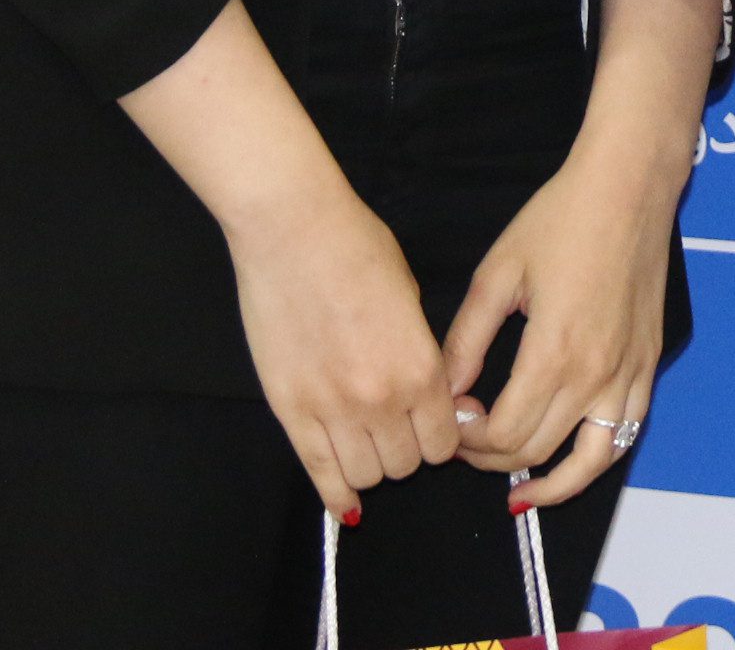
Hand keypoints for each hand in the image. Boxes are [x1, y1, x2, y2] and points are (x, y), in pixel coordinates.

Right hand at [229, 185, 463, 520]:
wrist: (294, 231)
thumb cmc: (359, 250)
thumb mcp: (412, 299)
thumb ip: (421, 355)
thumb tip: (427, 396)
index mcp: (421, 368)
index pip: (444, 442)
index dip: (439, 436)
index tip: (429, 425)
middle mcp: (382, 399)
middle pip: (406, 465)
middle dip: (406, 450)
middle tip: (395, 428)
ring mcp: (332, 409)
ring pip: (366, 475)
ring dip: (371, 465)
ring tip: (366, 442)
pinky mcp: (290, 410)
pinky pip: (320, 472)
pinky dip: (335, 493)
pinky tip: (344, 503)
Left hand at [441, 134, 684, 508]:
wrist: (629, 187)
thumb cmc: (559, 220)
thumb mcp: (496, 275)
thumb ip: (466, 341)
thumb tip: (444, 392)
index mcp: (553, 353)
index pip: (501, 434)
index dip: (465, 440)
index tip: (449, 418)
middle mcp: (596, 376)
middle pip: (534, 450)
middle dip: (490, 457)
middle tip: (465, 438)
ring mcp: (628, 375)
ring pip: (588, 461)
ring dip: (549, 483)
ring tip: (518, 491)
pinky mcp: (647, 366)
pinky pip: (625, 435)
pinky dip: (595, 461)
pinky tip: (569, 463)